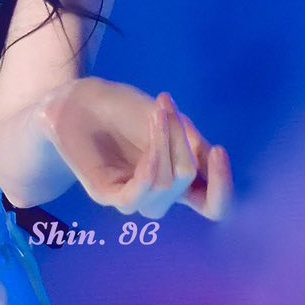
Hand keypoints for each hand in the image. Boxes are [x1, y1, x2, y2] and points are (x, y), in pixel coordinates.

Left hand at [36, 78, 232, 221]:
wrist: (81, 98)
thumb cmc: (126, 109)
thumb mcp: (169, 122)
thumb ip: (192, 146)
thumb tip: (210, 162)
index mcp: (179, 181)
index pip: (212, 206)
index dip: (222, 188)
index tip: (219, 151)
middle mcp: (158, 194)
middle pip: (187, 183)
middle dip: (181, 141)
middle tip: (166, 107)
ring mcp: (132, 195)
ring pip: (164, 186)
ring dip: (165, 145)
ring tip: (157, 112)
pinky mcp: (106, 194)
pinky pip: (134, 198)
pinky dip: (148, 172)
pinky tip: (150, 151)